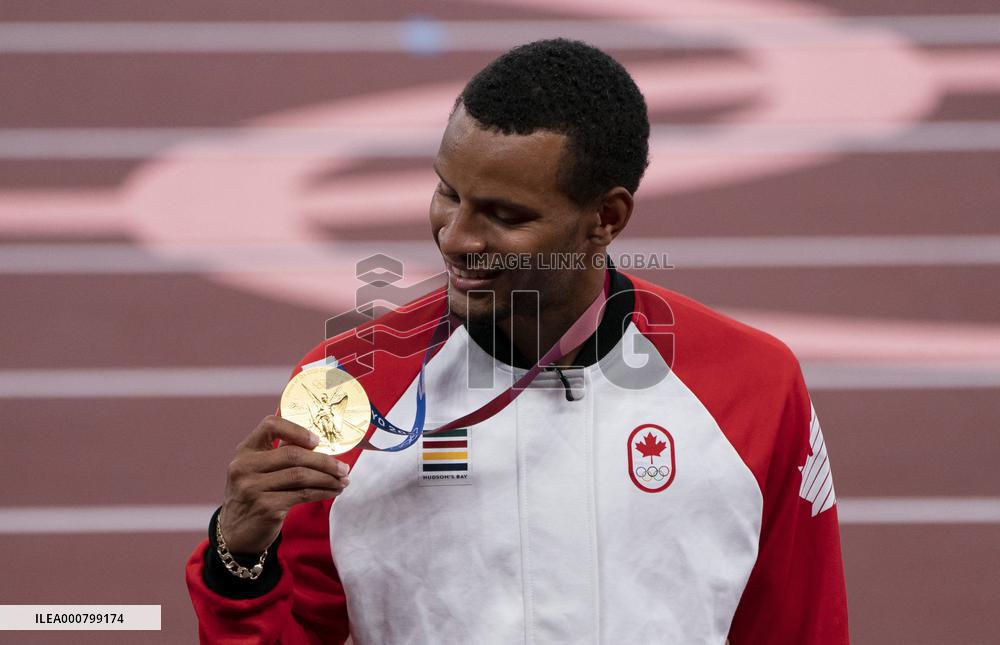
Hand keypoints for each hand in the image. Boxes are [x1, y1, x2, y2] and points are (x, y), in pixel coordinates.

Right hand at [219, 415, 349, 553]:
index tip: (317, 440)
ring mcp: (253, 488)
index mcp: (245, 451)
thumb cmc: (255, 495)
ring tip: (343, 480)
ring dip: (328, 478)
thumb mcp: (258, 470)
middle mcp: (244, 467)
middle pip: (293, 454)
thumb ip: (280, 453)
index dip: (297, 430)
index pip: (270, 425)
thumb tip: (317, 441)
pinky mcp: (265, 507)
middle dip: (325, 461)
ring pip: (301, 476)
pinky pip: (302, 495)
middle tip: (344, 467)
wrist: (236, 534)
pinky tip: (333, 492)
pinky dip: (323, 492)